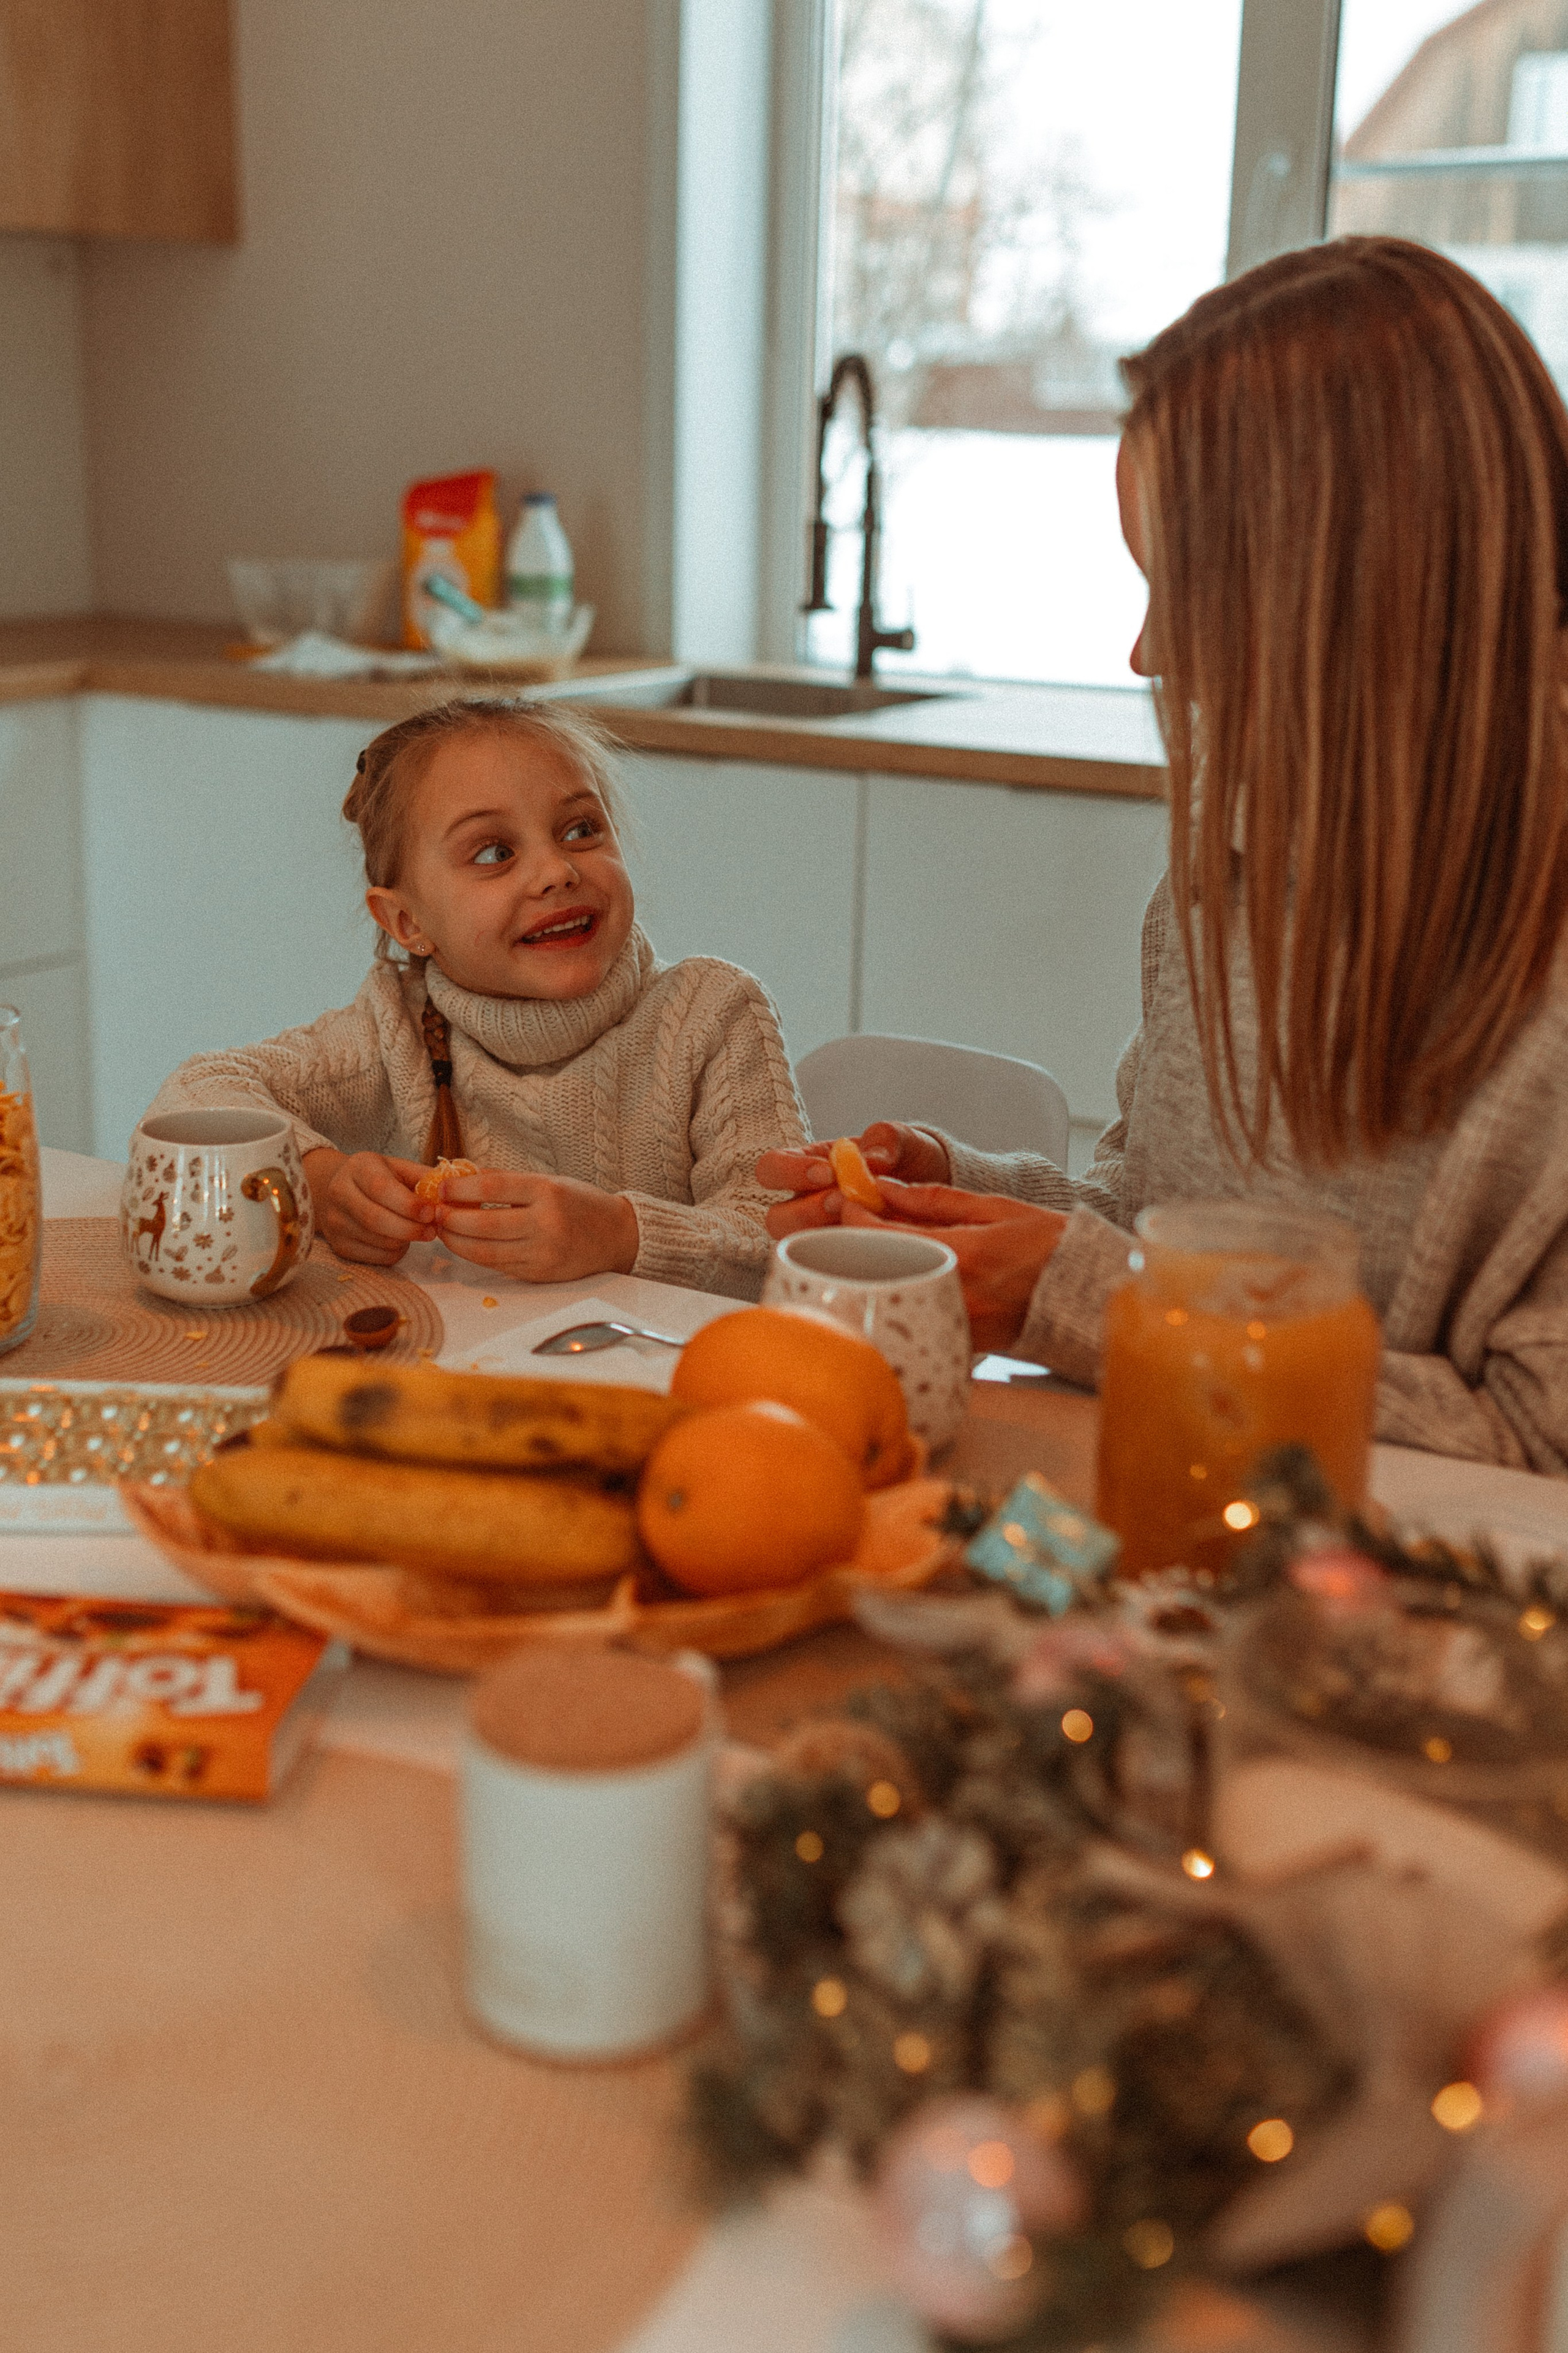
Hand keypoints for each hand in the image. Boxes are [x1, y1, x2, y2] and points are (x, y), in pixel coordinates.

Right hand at [303, 1148, 440, 1265]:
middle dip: (411, 1228)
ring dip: (406, 1241)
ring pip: (378, 1241)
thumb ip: (423, 1177)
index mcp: (358, 1168)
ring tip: (418, 1231)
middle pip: (376, 1219)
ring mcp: (336, 1222)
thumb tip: (451, 1191)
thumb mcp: (398, 1168)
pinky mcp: (339, 1245)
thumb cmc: (378, 1178)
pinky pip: (376, 1257)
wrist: (340, 1191)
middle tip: (432, 1230)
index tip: (431, 1212)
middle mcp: (340, 1193)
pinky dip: (396, 1252)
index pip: (381, 1189)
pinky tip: (400, 1240)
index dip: (409, 1204)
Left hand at [437, 1169, 639, 1282]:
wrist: (618, 1236)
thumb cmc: (581, 1203)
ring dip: (457, 1242)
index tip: (441, 1189)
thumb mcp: (550, 1181)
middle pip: (482, 1224)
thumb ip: (508, 1180)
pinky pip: (498, 1266)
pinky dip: (477, 1255)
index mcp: (547, 1192)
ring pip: (485, 1251)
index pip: (492, 1187)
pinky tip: (466, 1246)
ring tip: (444, 1231)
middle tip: (436, 1213)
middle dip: (451, 1219)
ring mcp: (543, 1252)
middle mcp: (545, 1223)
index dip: (460, 1189)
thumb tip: (463, 1176)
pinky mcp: (540, 1274)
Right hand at [757, 1122, 951, 1237]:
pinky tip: (877, 1242)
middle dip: (807, 1211)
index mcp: (808, 1165)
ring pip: (798, 1247)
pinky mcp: (845, 1256)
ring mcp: (824, 1233)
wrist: (934, 1184)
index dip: (789, 1172)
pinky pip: (832, 1265)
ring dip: (825, 1236)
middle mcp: (807, 1202)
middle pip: (776, 1218)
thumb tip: (874, 1158)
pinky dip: (852, 1256)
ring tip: (861, 1221)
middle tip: (842, 1201)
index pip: (771, 1168)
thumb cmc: (908, 1157)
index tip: (827, 1172)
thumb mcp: (902, 1139)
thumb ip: (887, 1140)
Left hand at [839, 1180, 1067, 1351]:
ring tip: (872, 1247)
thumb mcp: (994, 1207)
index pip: (886, 1234)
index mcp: (963, 1254)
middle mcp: (955, 1293)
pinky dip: (900, 1294)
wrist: (1085, 1290)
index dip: (855, 1214)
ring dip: (873, 1270)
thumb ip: (934, 1199)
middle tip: (849, 1224)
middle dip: (854, 1244)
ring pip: (892, 1296)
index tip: (848, 1199)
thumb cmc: (1048, 1244)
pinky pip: (915, 1316)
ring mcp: (956, 1324)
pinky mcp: (961, 1343)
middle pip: (878, 1268)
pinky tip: (900, 1275)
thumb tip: (885, 1187)